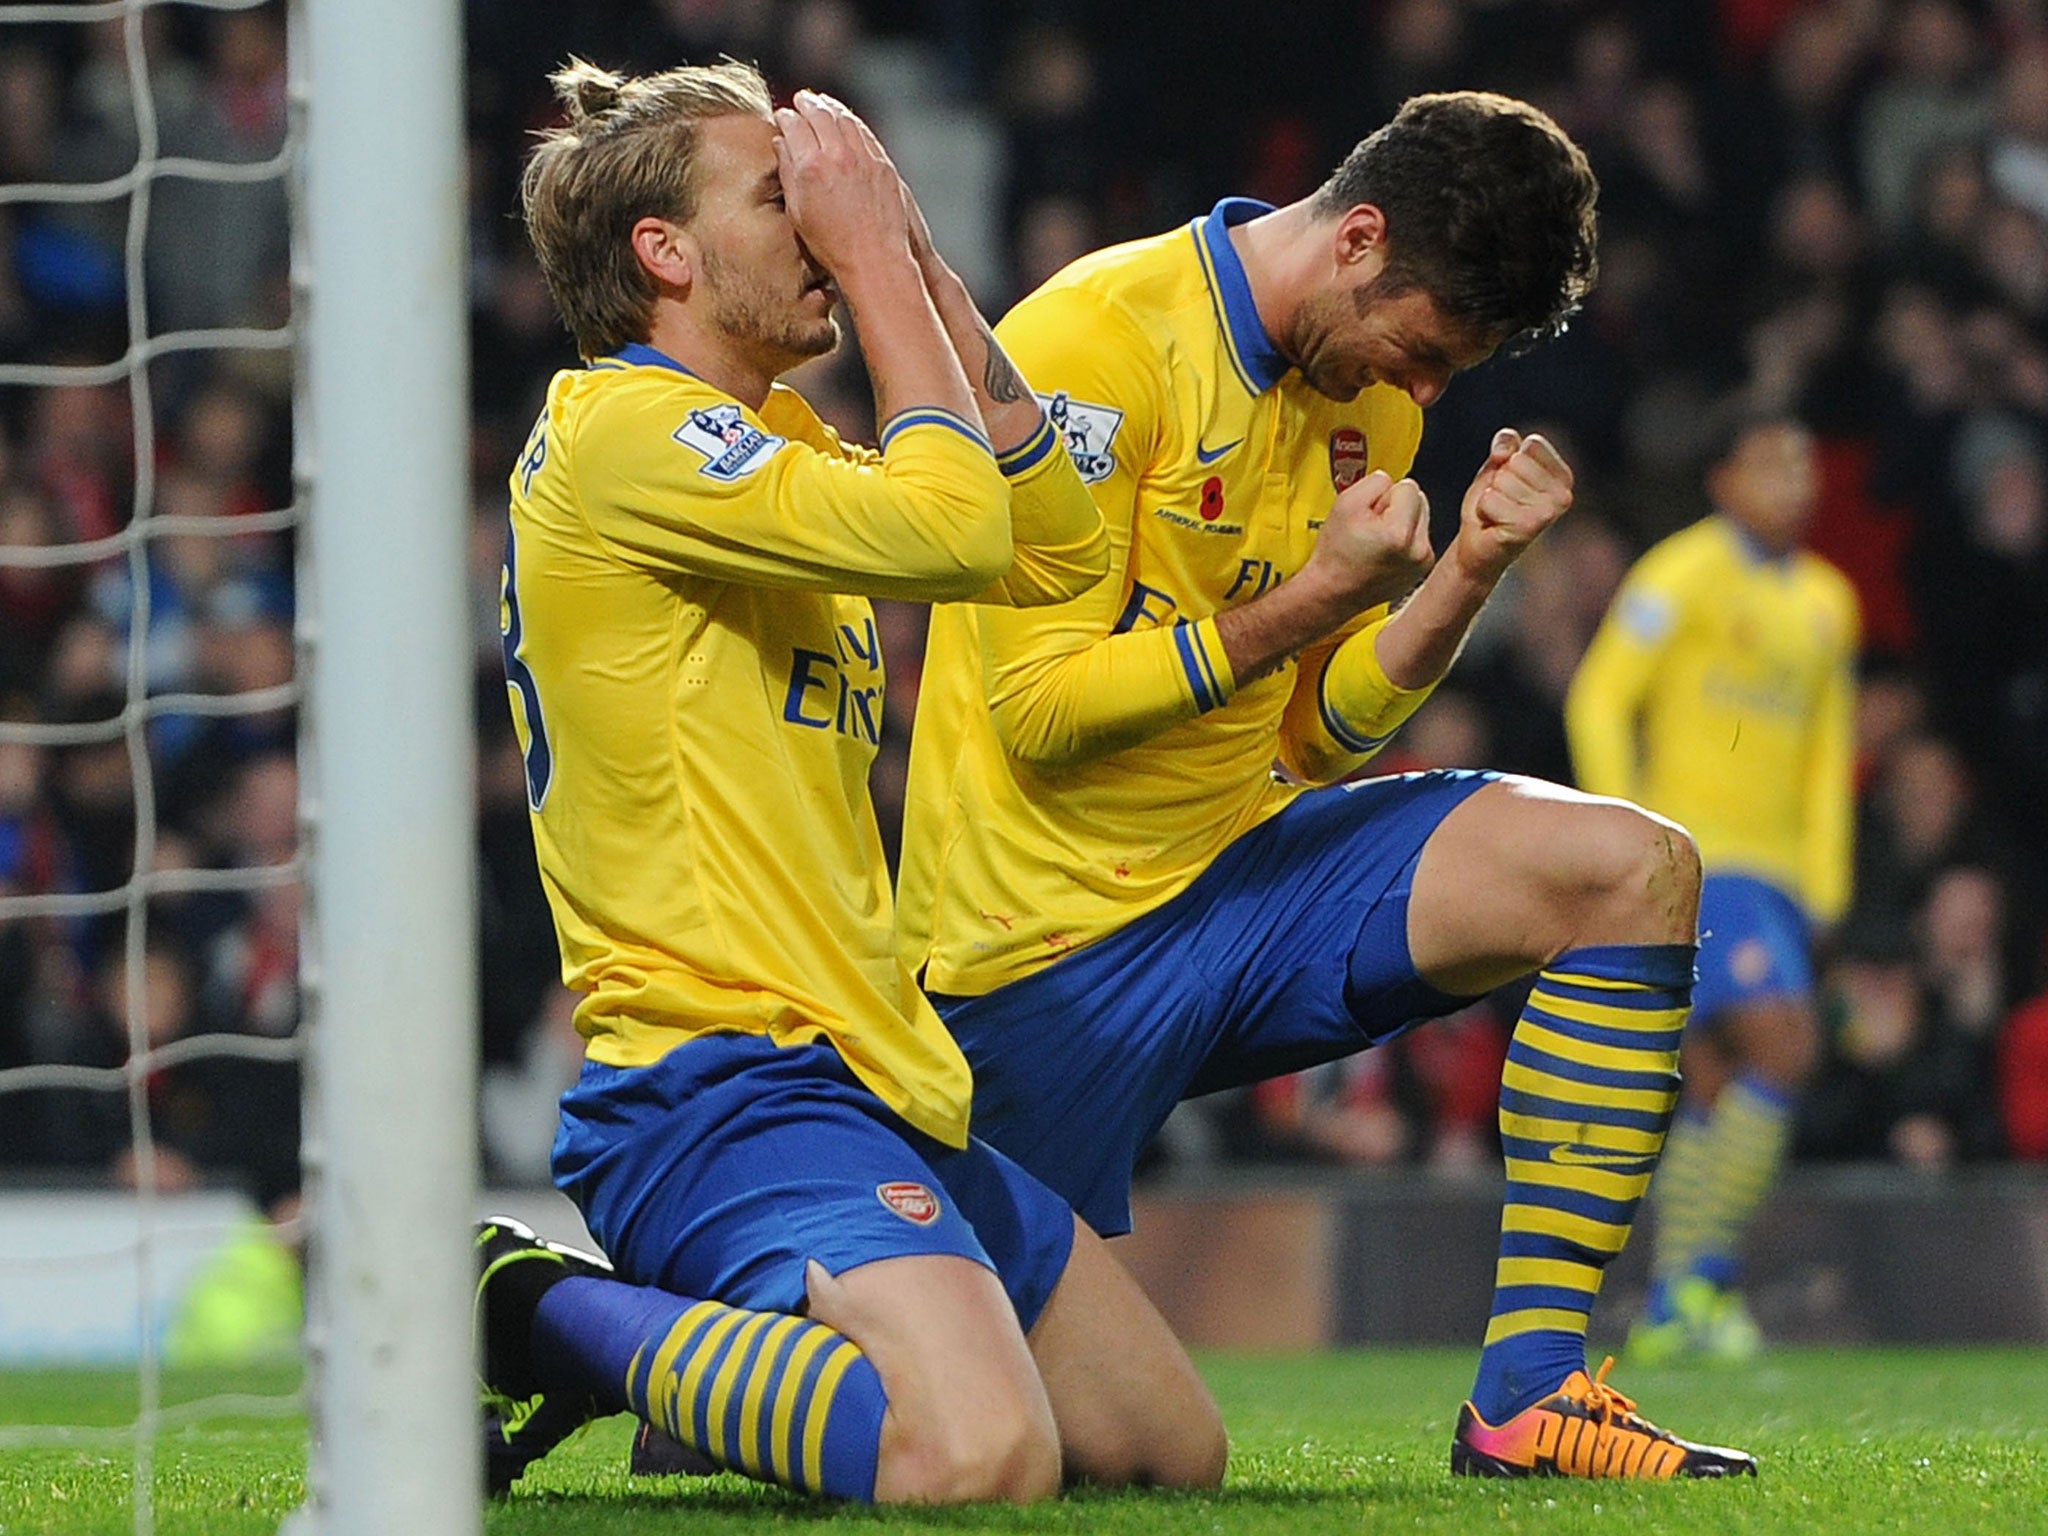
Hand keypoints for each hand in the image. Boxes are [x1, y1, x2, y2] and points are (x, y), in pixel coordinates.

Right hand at [772, 90, 912, 286]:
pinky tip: (847, 121)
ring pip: (844, 119)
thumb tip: (781, 143)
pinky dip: (852, 121)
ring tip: (822, 103)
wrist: (874, 258)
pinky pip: (865, 133)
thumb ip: (787, 173)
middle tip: (801, 99)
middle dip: (807, 104)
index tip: (782, 116)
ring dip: (831, 107)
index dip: (786, 118)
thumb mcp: (798, 212)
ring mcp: (863, 158)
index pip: (794, 127)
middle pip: (819, 115)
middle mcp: (837, 156)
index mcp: (811, 167)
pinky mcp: (882, 164)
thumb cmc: (831, 244)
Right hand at [1298, 469, 1435, 612]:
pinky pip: (1419, 538)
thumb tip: (1390, 480)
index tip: (1369, 513)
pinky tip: (1384, 551)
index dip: (1384, 495)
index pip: (1408, 486)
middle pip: (1420, 500)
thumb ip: (1374, 482)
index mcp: (1400, 533)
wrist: (1332, 592)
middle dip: (1397, 507)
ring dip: (1402, 522)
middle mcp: (1418, 550)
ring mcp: (1422, 562)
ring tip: (1376, 539)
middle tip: (1371, 526)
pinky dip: (1405, 539)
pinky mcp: (1422, 569)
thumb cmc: (1336, 554)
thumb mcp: (1345, 504)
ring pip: (1421, 518)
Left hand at [1452, 428, 1572, 581]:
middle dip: (1498, 480)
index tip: (1509, 482)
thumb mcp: (1498, 465)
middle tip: (1501, 502)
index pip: (1531, 444)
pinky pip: (1491, 499)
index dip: (1508, 459)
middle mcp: (1564, 495)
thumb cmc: (1491, 504)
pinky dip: (1484, 510)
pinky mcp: (1529, 526)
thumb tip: (1506, 448)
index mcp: (1563, 477)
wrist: (1477, 545)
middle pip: (1516, 461)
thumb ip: (1507, 443)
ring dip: (1491, 496)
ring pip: (1502, 480)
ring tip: (1498, 514)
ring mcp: (1550, 512)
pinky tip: (1493, 524)